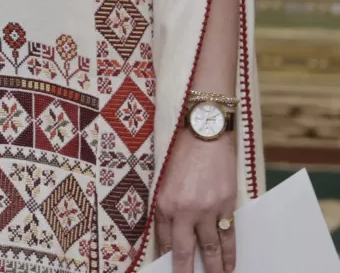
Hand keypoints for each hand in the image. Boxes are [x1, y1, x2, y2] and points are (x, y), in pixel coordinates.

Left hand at [155, 131, 237, 272]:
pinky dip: (230, 254)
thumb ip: (164, 206)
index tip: (170, 272)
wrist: (204, 133)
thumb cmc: (179, 152)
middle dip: (187, 272)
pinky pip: (228, 236)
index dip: (167, 260)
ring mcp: (207, 210)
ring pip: (211, 248)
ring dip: (214, 269)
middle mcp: (184, 210)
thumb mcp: (161, 179)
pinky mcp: (226, 206)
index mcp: (163, 203)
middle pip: (186, 251)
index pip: (164, 241)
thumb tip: (166, 232)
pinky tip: (230, 266)